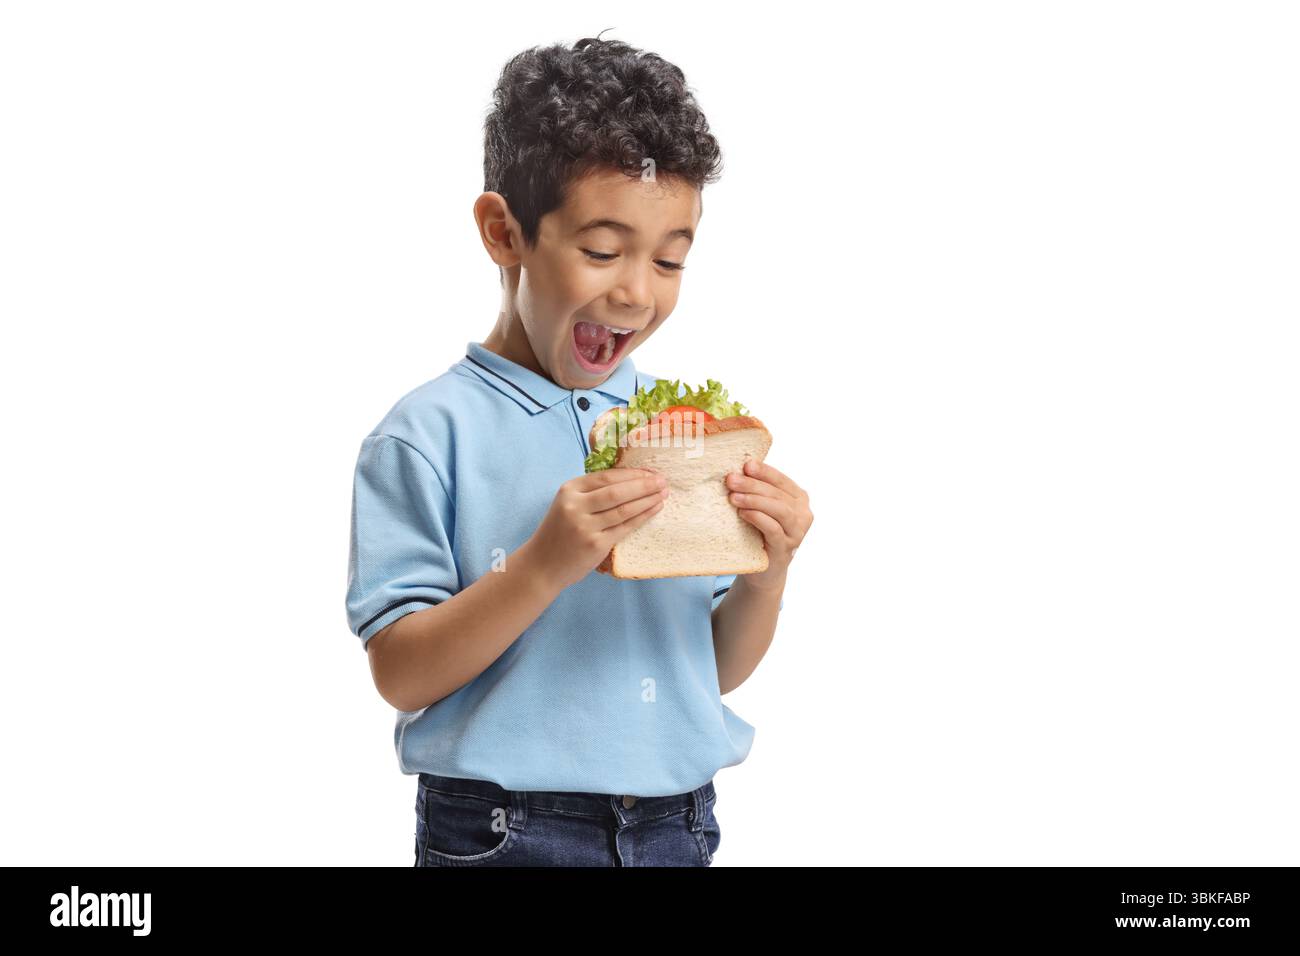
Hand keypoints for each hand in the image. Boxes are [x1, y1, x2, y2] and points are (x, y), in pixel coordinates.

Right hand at [526, 468, 668, 590]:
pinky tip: (654, 509)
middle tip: (662, 480)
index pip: (606, 476)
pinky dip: (643, 517)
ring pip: (624, 509)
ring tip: (663, 493)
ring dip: (647, 500)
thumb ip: (590, 492)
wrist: (542, 565)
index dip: (631, 473)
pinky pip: (625, 527)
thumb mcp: (567, 504)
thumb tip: (629, 478)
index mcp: (569, 490)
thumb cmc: (559, 532)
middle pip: (617, 491)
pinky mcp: (595, 545)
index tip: (649, 471)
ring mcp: (585, 526)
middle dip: (644, 485)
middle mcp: (575, 506)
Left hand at [724, 459, 812, 590]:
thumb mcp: (761, 509)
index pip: (781, 480)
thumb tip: (736, 471)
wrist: (763, 571)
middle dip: (753, 484)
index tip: (746, 465)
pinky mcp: (785, 548)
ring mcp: (797, 532)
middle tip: (732, 480)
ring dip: (755, 500)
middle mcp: (803, 514)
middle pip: (778, 494)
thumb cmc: (760, 534)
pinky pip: (774, 529)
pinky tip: (743, 513)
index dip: (764, 471)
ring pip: (779, 510)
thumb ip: (757, 491)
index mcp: (799, 499)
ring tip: (734, 497)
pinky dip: (758, 518)